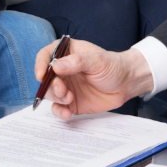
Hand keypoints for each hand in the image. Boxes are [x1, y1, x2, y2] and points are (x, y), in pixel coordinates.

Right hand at [33, 39, 154, 118]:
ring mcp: (66, 86)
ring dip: (56, 98)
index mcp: (67, 53)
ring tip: (70, 99)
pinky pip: (58, 108)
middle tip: (62, 90)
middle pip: (45, 77)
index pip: (46, 55)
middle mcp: (63, 70)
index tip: (41, 75)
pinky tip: (67, 113)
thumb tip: (56, 66)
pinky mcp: (71, 102)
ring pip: (50, 93)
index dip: (40, 65)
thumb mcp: (97, 60)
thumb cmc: (113, 66)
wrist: (126, 84)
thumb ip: (77, 62)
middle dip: (50, 85)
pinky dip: (59, 112)